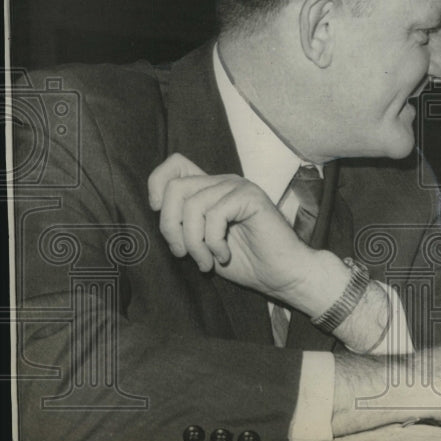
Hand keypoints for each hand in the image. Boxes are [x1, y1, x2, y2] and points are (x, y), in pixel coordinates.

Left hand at [148, 153, 348, 313]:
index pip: (175, 165)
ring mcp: (238, 187)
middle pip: (175, 187)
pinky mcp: (251, 197)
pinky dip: (213, 242)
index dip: (157, 186)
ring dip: (194, 242)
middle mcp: (224, 182)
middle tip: (183, 253)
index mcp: (212, 189)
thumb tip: (157, 214)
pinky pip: (214, 215)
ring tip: (206, 262)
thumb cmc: (247, 262)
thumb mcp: (203, 243)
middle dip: (170, 226)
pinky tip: (224, 255)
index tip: (160, 215)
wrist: (283, 275)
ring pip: (192, 205)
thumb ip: (184, 224)